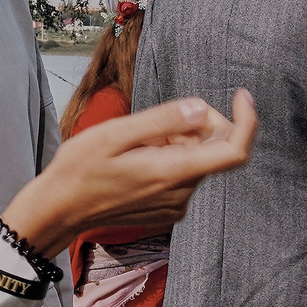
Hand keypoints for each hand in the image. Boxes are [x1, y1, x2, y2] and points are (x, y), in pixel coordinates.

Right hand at [2, 91, 257, 257]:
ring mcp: (175, 205)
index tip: (241, 95)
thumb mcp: (115, 134)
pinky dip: (173, 157)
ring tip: (141, 139)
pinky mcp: (167, 210)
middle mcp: (181, 193)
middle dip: (201, 123)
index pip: (234, 151)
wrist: (59, 210)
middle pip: (216, 150)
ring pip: (198, 161)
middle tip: (162, 117)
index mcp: (172, 173)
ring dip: (181, 141)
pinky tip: (141, 155)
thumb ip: (161, 121)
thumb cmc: (79, 170)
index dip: (247, 120)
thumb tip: (200, 107)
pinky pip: (184, 176)